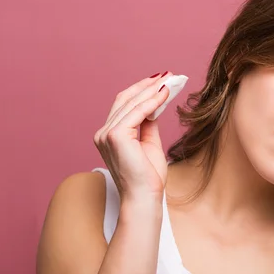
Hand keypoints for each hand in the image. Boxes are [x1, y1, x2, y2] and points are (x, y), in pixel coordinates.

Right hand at [93, 72, 171, 202]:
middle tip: (168, 75)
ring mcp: (106, 134)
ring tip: (170, 81)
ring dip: (152, 90)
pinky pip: (137, 112)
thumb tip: (155, 106)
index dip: (141, 90)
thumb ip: (148, 124)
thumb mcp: (149, 144)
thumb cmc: (148, 177)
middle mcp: (103, 133)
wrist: (145, 197)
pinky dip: (152, 101)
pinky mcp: (115, 136)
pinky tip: (165, 94)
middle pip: (125, 100)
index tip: (160, 81)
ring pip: (131, 103)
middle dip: (148, 86)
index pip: (124, 105)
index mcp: (108, 135)